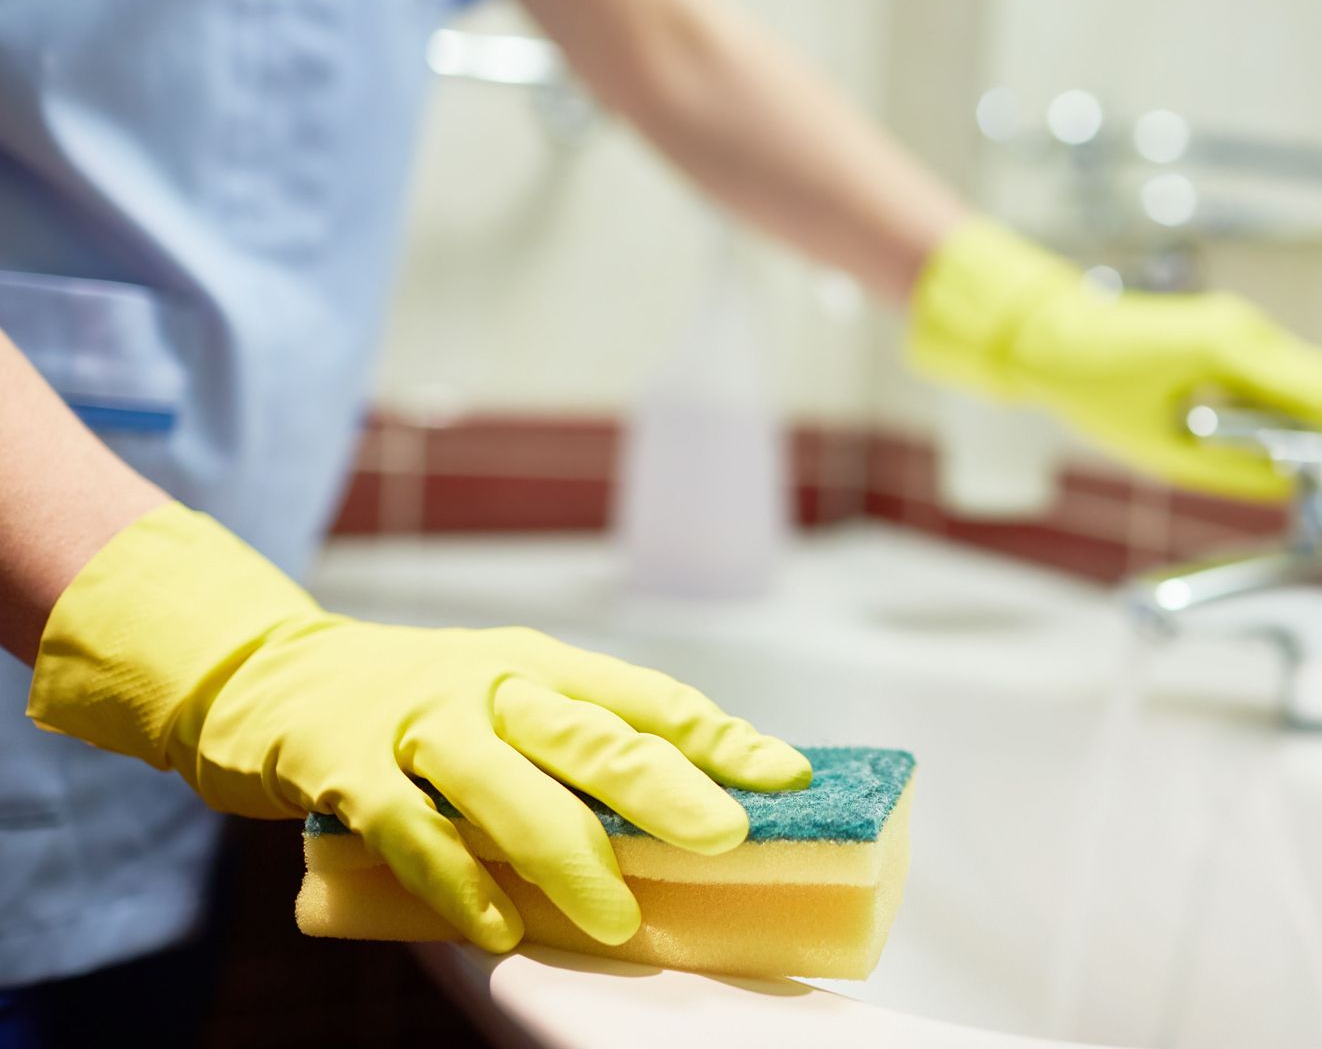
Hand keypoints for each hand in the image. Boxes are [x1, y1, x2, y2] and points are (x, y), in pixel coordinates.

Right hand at [26, 504, 809, 951]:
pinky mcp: (344, 765)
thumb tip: (682, 816)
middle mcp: (490, 683)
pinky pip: (410, 829)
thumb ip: (572, 750)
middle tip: (725, 836)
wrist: (264, 674)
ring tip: (620, 918)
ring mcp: (417, 721)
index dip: (720, 736)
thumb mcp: (503, 697)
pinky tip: (495, 929)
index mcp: (542, 663)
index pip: (648, 698)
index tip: (786, 776)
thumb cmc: (415, 701)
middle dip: (664, 788)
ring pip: (507, 786)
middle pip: (590, 734)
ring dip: (568, 855)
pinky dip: (456, 882)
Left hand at [906, 222, 1321, 498]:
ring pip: (1313, 371)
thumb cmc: (1093, 384)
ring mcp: (1238, 330)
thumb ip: (1233, 470)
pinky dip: (1320, 396)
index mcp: (1229, 350)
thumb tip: (1288, 484)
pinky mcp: (1228, 337)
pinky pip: (1286, 371)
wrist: (1049, 335)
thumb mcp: (1162, 448)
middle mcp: (1244, 331)